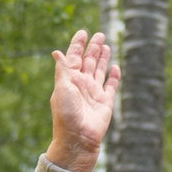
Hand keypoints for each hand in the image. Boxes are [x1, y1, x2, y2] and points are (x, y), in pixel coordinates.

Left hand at [46, 31, 117, 171]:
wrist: (78, 138)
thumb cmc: (66, 115)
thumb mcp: (62, 89)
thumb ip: (62, 70)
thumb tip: (56, 52)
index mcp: (69, 79)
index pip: (74, 57)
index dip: (78, 45)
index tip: (83, 33)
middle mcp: (82, 84)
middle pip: (89, 61)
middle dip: (93, 48)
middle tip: (99, 35)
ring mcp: (94, 93)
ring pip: (100, 71)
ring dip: (103, 59)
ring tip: (106, 46)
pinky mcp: (105, 102)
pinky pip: (111, 86)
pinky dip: (113, 76)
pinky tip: (115, 67)